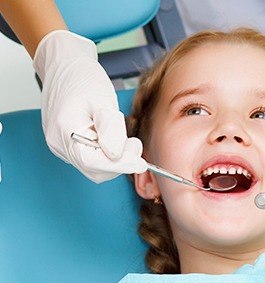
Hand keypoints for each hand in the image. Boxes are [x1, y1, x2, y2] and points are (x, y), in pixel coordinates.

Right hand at [33, 31, 146, 182]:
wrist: (65, 66)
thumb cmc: (82, 78)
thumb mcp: (103, 100)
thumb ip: (111, 130)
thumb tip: (117, 156)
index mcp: (64, 131)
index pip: (93, 162)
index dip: (120, 165)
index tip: (140, 163)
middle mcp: (59, 143)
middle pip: (94, 169)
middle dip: (119, 162)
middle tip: (134, 143)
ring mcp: (61, 146)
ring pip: (94, 167)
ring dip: (114, 159)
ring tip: (122, 136)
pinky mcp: (68, 145)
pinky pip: (91, 159)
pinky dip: (107, 154)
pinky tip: (112, 137)